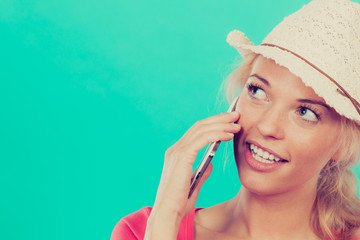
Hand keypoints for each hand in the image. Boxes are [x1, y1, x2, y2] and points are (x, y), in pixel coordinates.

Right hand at [145, 111, 240, 238]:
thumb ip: (202, 170)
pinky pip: (201, 140)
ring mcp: (177, 152)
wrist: (168, 214)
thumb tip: (211, 162)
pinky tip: (228, 134)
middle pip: (199, 126)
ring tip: (236, 124)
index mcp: (177, 154)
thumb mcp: (195, 182)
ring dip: (221, 124)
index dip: (213, 124)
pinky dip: (216, 134)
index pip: (196, 132)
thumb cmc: (179, 202)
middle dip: (219, 118)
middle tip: (236, 115)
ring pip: (201, 130)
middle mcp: (175, 149)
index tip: (229, 122)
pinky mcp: (182, 157)